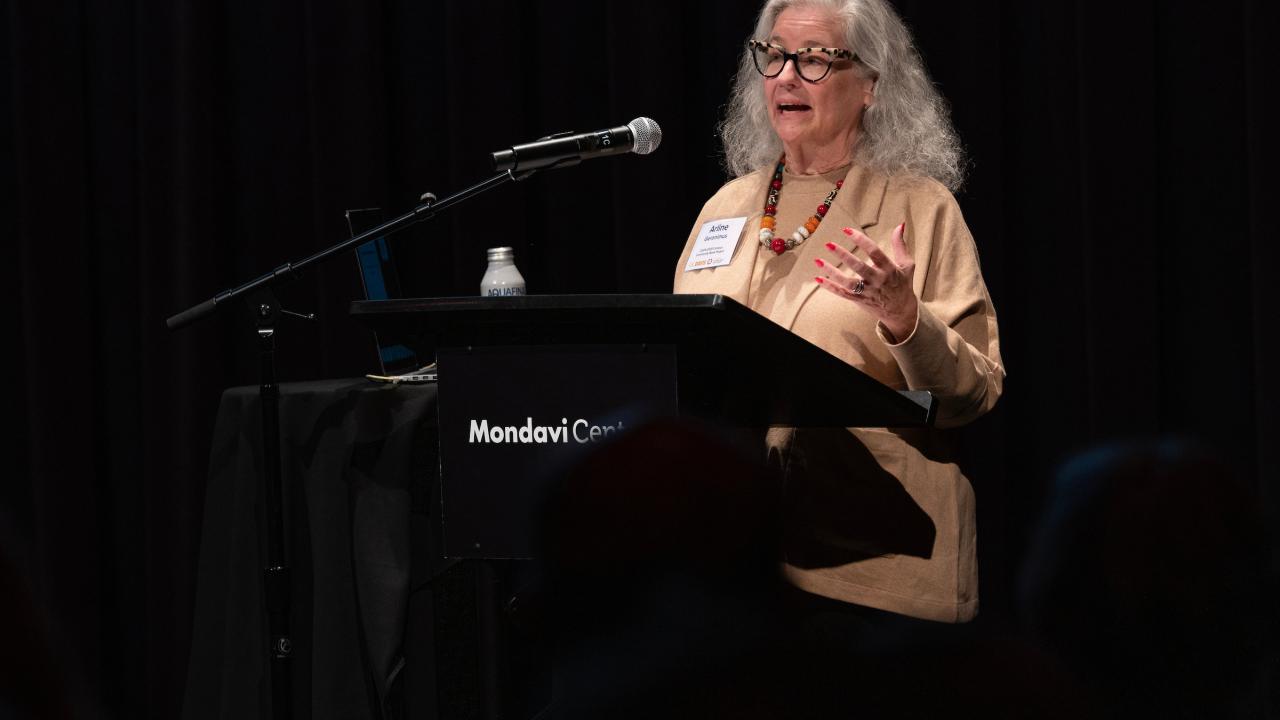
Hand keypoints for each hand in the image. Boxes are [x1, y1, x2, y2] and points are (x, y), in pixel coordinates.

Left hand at [814, 222, 918, 341]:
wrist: (900, 311)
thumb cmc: (903, 284)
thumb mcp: (907, 264)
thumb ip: (900, 245)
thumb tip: (900, 225)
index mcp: (889, 269)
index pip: (875, 252)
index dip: (861, 240)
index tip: (847, 230)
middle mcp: (878, 281)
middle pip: (859, 267)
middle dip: (844, 255)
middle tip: (829, 244)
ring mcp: (867, 292)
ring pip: (847, 283)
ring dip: (832, 272)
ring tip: (818, 260)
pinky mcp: (859, 300)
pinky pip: (842, 293)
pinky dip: (830, 287)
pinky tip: (818, 278)